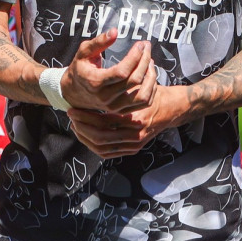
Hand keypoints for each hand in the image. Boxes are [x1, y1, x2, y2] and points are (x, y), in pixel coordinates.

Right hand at [60, 29, 155, 113]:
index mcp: (95, 82)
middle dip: (144, 60)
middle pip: (134, 80)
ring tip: (150, 61)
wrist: (73, 92)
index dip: (135, 57)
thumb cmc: (80, 68)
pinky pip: (144, 103)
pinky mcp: (122, 110)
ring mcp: (114, 106)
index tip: (140, 44)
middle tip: (147, 47)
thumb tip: (114, 31)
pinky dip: (151, 89)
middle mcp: (106, 97)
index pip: (122, 71)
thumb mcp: (84, 51)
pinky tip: (149, 74)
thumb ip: (99, 42)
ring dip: (151, 77)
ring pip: (142, 95)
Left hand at [67, 85, 182, 158]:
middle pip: (100, 138)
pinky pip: (109, 152)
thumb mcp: (136, 87)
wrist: (170, 108)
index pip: (103, 122)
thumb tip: (92, 92)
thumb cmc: (152, 93)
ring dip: (85, 138)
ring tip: (76, 125)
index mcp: (136, 119)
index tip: (73, 109)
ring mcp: (135, 144)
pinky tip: (86, 135)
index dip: (85, 116)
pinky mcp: (134, 148)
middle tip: (71, 117)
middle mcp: (135, 135)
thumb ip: (119, 92)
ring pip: (102, 148)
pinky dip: (94, 145)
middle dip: (82, 128)